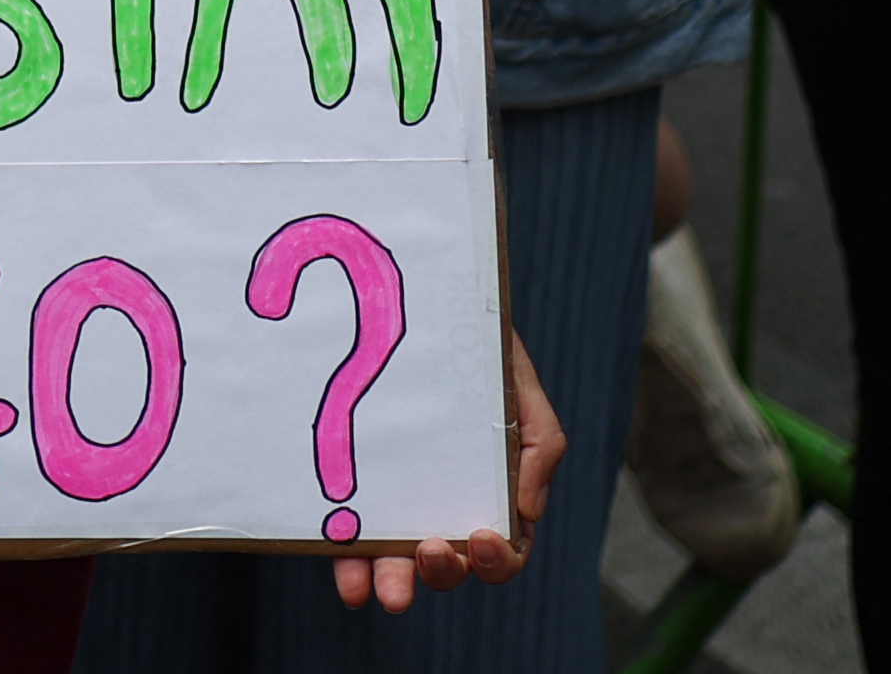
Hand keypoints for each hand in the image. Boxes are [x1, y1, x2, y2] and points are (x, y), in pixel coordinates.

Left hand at [331, 320, 560, 610]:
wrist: (416, 301)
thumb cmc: (477, 350)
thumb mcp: (518, 386)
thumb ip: (541, 444)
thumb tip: (525, 511)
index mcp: (491, 490)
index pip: (504, 546)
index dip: (498, 558)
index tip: (481, 538)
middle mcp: (444, 503)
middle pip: (452, 562)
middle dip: (443, 574)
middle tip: (428, 554)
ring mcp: (397, 498)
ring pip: (399, 559)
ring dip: (395, 581)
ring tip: (387, 589)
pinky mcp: (355, 487)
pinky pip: (351, 534)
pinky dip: (350, 564)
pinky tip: (349, 580)